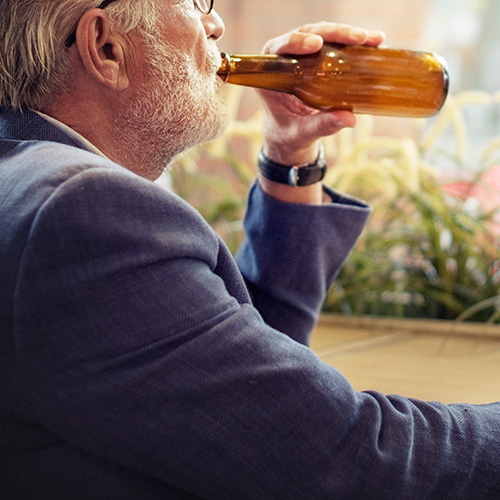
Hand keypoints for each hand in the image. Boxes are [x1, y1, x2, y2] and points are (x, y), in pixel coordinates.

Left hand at [259, 22, 384, 166]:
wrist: (290, 137)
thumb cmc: (288, 135)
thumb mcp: (302, 133)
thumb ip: (321, 126)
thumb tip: (349, 119)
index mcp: (270, 75)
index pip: (279, 49)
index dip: (297, 42)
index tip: (316, 44)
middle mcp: (284, 60)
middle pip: (307, 35)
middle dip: (334, 34)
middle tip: (359, 37)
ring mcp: (302, 57)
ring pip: (323, 35)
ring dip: (348, 35)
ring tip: (372, 39)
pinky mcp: (317, 60)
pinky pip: (334, 45)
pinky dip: (353, 44)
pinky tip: (373, 43)